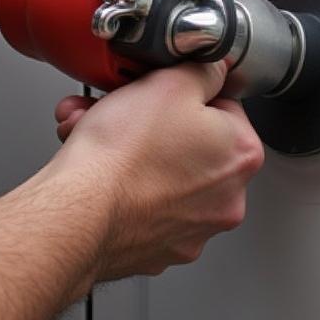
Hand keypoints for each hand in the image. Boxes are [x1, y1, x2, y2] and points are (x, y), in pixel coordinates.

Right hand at [49, 62, 264, 280]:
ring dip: (127, 149)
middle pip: (187, 142)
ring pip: (160, 172)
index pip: (222, 107)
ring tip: (94, 135)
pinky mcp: (157, 249)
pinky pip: (140, 205)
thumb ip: (203, 71)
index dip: (182, 93)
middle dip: (147, 121)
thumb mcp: (171, 82)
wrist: (77, 213)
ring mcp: (192, 230)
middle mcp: (226, 199)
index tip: (156, 94)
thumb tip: (211, 71)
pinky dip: (118, 185)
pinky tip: (95, 170)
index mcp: (241, 156)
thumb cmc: (122, 157)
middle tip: (118, 111)